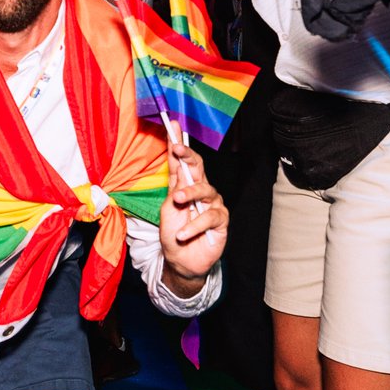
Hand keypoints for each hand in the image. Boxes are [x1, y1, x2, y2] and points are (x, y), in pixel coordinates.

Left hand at [158, 125, 227, 287]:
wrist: (182, 261)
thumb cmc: (174, 233)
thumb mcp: (168, 208)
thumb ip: (174, 185)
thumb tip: (177, 159)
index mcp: (185, 185)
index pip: (181, 162)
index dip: (177, 144)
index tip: (172, 127)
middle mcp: (200, 190)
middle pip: (198, 167)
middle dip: (188, 155)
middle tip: (177, 149)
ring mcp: (212, 204)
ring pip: (205, 190)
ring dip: (189, 194)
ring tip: (177, 201)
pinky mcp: (221, 220)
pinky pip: (210, 217)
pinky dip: (194, 225)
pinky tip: (183, 233)